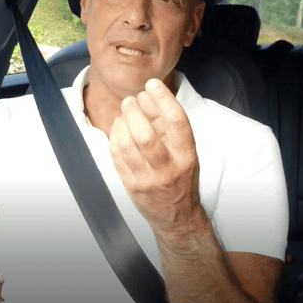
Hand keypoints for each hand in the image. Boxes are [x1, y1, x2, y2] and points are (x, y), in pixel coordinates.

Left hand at [108, 77, 203, 234]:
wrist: (177, 218)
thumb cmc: (182, 180)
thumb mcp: (187, 155)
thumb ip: (171, 131)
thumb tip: (150, 98)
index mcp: (187, 157)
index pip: (177, 122)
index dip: (164, 99)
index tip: (153, 84)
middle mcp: (169, 169)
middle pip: (146, 134)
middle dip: (134, 111)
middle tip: (131, 100)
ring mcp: (148, 180)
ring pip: (128, 145)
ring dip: (122, 122)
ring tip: (123, 112)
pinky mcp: (132, 187)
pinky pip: (117, 157)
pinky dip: (114, 137)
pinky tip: (117, 128)